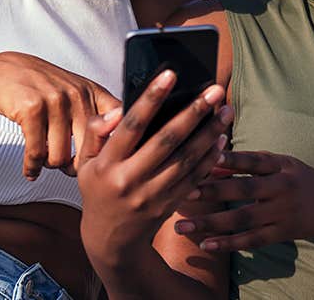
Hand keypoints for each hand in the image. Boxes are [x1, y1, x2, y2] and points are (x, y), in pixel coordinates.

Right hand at [0, 51, 119, 179]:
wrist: (4, 71)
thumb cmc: (42, 88)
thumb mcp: (75, 92)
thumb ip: (97, 114)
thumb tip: (112, 149)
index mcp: (92, 92)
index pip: (117, 122)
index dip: (113, 146)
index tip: (103, 160)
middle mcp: (77, 95)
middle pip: (87, 151)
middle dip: (76, 166)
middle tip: (68, 169)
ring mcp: (55, 101)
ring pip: (59, 157)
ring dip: (50, 165)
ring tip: (45, 162)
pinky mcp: (32, 110)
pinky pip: (36, 153)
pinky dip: (32, 167)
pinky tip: (31, 169)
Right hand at [78, 70, 233, 259]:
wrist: (110, 238)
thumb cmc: (99, 189)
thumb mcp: (87, 162)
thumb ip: (98, 132)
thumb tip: (121, 109)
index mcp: (108, 163)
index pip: (132, 125)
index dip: (152, 98)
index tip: (170, 74)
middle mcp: (131, 179)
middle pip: (168, 140)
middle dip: (194, 112)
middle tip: (215, 90)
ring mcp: (152, 194)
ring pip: (187, 159)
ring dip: (210, 133)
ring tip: (226, 111)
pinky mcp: (169, 204)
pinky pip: (195, 178)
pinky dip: (210, 158)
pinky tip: (221, 138)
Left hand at [173, 151, 313, 251]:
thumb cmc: (299, 179)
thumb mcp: (281, 164)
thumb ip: (249, 162)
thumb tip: (213, 160)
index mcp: (282, 166)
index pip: (253, 161)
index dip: (231, 159)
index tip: (206, 156)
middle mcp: (283, 188)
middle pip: (244, 190)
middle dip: (213, 192)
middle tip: (183, 191)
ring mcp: (283, 213)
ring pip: (243, 219)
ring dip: (211, 223)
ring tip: (181, 226)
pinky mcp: (282, 234)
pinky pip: (251, 240)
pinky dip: (228, 243)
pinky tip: (206, 244)